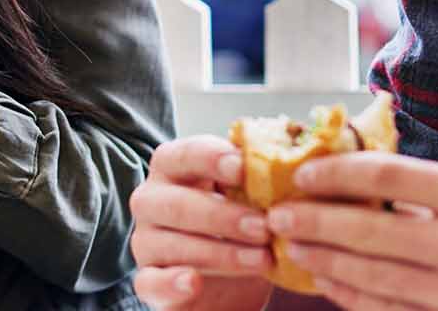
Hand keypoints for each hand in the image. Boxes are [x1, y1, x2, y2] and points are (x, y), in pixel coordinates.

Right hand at [128, 135, 275, 310]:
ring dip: (220, 253)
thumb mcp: (248, 197)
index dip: (211, 158)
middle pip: (178, 204)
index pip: (184, 155)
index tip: (243, 167)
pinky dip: (171, 283)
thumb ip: (257, 177)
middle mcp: (151, 200)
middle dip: (223, 215)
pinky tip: (193, 282)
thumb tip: (292, 157)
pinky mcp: (149, 280)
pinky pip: (151, 282)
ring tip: (263, 260)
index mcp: (172, 168)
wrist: (228, 279)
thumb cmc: (238, 225)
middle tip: (265, 227)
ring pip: (172, 245)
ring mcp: (146, 241)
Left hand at [271, 152, 437, 310]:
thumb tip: (349, 170)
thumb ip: (426, 186)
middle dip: (312, 220)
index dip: (335, 172)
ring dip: (321, 257)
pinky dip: (349, 293)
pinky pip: (386, 309)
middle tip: (277, 213)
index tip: (303, 174)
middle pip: (367, 227)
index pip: (386, 174)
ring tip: (292, 243)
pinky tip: (325, 278)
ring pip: (370, 273)